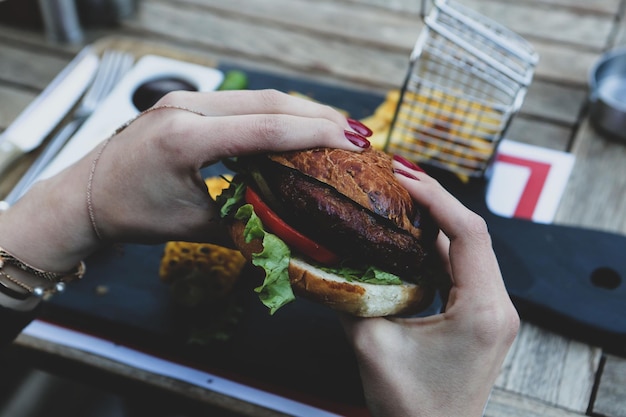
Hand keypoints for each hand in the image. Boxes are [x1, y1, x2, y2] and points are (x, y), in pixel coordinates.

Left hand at [0, 89, 369, 272]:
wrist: (84, 197)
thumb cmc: (131, 214)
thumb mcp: (195, 225)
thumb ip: (247, 224)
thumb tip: (291, 231)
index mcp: (186, 138)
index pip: (265, 128)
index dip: (314, 132)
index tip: (351, 140)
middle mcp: (186, 108)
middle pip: (268, 101)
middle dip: (317, 115)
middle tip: (355, 133)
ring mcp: (184, 100)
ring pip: (256, 97)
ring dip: (298, 111)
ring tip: (335, 127)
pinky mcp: (185, 103)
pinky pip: (240, 103)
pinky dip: (273, 113)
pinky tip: (294, 125)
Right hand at [339, 164, 518, 416]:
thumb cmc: (411, 409)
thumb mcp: (372, 348)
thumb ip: (348, 299)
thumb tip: (320, 262)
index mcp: (482, 310)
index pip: (468, 232)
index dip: (435, 197)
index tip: (401, 178)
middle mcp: (498, 306)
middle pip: (472, 234)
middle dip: (434, 201)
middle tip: (395, 179)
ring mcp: (493, 311)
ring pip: (469, 249)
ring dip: (436, 222)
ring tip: (399, 199)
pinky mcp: (481, 316)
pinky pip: (463, 268)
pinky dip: (437, 247)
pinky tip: (408, 237)